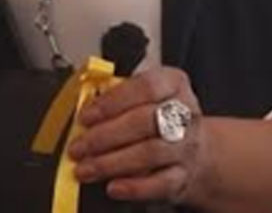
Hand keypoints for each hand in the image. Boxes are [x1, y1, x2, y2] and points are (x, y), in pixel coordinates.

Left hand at [68, 66, 205, 204]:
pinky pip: (160, 183)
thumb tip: (83, 106)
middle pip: (144, 121)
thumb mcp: (140, 96)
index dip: (112, 101)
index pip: (145, 87)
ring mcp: (186, 146)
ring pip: (150, 152)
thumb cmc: (156, 116)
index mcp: (172, 83)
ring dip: (111, 162)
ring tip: (85, 168)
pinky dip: (134, 187)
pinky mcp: (184, 177)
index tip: (85, 116)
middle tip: (78, 147)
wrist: (193, 150)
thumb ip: (115, 96)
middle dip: (105, 135)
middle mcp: (183, 113)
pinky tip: (113, 187)